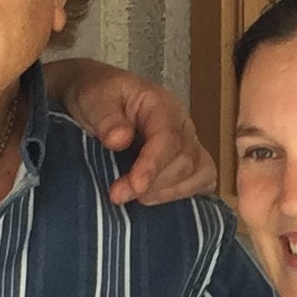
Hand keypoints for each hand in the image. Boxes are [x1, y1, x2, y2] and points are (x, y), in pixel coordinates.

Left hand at [47, 58, 216, 204]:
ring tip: (135, 199)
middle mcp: (182, 124)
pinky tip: (158, 199)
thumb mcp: (93, 99)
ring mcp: (189, 142)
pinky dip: (186, 194)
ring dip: (167, 193)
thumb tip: (119, 140)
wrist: (101, 99)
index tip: (134, 188)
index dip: (153, 166)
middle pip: (185, 161)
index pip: (167, 138)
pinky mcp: (189, 159)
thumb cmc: (99, 97)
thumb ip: (105, 117)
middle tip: (118, 195)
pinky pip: (204, 179)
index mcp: (160, 105)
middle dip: (154, 185)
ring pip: (198, 173)